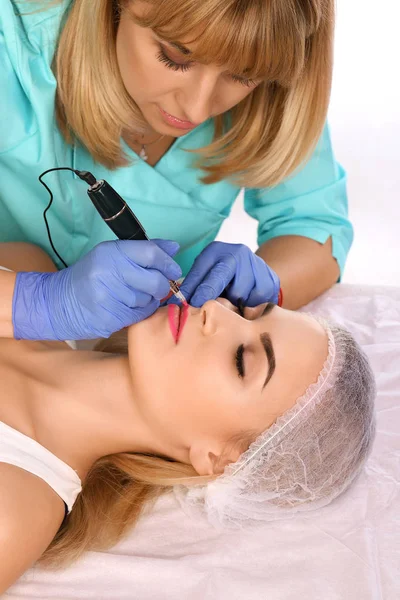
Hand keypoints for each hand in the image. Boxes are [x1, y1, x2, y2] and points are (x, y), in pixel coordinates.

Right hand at [12, 239, 181, 339]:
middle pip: (155, 280)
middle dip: (162, 285)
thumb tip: (174, 247)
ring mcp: (109, 297)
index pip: (151, 253)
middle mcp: (110, 273)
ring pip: (148, 300)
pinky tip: (129, 307)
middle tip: (159, 286)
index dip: (168, 262)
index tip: (173, 269)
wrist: (59, 302)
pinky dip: (140, 312)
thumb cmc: (90, 276)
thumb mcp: (112, 255)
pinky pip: (140, 315)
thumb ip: (143, 250)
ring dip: (148, 299)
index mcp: (111, 252)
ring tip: (133, 296)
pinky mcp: (110, 318)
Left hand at [169, 241, 279, 308]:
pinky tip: (246, 307)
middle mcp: (237, 253)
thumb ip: (192, 287)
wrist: (256, 271)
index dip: (194, 289)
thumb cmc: (223, 277)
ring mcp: (256, 266)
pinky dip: (249, 310)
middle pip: (222, 279)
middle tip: (204, 310)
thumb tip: (172, 306)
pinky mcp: (270, 281)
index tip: (187, 305)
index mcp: (216, 251)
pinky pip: (257, 303)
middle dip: (210, 296)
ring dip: (232, 305)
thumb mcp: (206, 275)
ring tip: (230, 306)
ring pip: (240, 294)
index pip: (202, 271)